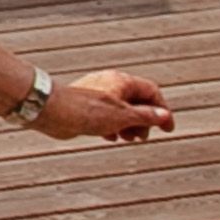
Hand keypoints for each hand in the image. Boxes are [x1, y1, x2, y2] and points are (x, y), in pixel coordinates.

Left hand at [32, 68, 175, 141]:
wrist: (52, 111)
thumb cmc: (87, 111)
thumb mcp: (123, 116)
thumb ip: (145, 116)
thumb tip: (164, 116)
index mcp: (122, 81)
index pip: (152, 92)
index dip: (162, 110)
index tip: (167, 129)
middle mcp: (111, 85)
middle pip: (137, 101)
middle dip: (144, 120)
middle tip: (141, 137)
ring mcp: (98, 95)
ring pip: (122, 110)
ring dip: (129, 125)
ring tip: (127, 138)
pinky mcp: (87, 106)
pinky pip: (107, 115)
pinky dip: (113, 126)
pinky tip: (110, 137)